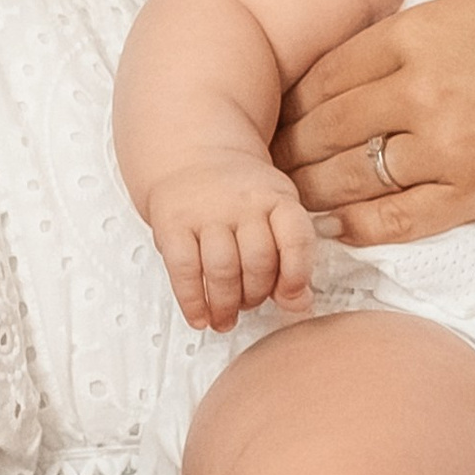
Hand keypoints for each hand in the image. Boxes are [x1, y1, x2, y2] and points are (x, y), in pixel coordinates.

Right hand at [147, 162, 319, 331]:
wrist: (193, 156)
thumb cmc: (241, 196)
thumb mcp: (276, 214)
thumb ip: (291, 258)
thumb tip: (300, 305)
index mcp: (277, 198)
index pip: (296, 238)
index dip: (297, 274)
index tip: (293, 297)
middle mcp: (243, 203)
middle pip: (258, 262)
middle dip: (256, 295)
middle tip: (250, 306)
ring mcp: (206, 212)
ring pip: (222, 270)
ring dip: (226, 305)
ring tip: (225, 318)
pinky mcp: (173, 224)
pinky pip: (184, 270)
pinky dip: (193, 301)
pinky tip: (199, 317)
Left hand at [273, 0, 474, 236]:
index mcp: (422, 32)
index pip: (327, 70)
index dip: (293, 91)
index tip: (274, 103)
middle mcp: (426, 93)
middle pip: (325, 128)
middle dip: (289, 143)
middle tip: (263, 154)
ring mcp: (450, 151)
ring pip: (349, 179)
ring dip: (309, 188)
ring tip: (284, 194)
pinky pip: (394, 222)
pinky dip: (353, 230)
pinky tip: (328, 229)